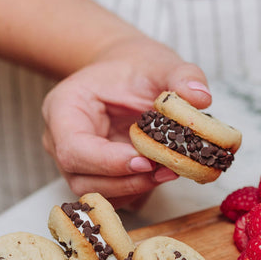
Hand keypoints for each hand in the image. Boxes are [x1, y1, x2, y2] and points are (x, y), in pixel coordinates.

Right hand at [41, 33, 210, 205]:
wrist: (128, 73)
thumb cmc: (136, 68)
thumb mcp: (161, 64)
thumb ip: (182, 77)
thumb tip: (200, 98)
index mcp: (64, 107)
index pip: (74, 148)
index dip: (108, 162)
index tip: (145, 160)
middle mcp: (60, 139)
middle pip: (82, 178)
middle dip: (127, 180)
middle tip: (167, 170)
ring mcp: (76, 161)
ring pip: (96, 192)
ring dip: (134, 188)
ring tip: (168, 171)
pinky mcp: (95, 175)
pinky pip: (111, 195)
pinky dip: (136, 191)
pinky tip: (160, 174)